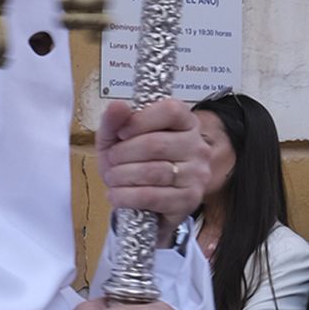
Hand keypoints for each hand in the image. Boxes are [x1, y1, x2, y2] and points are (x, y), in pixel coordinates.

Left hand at [97, 98, 208, 232]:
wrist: (144, 203)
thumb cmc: (132, 161)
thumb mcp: (116, 137)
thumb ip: (114, 120)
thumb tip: (117, 106)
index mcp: (185, 122)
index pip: (170, 111)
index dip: (141, 120)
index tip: (121, 133)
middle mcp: (197, 146)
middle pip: (157, 144)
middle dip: (124, 154)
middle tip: (111, 160)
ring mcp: (197, 174)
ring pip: (154, 172)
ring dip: (123, 176)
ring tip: (112, 178)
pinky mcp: (190, 200)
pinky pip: (153, 197)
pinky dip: (127, 196)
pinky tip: (116, 195)